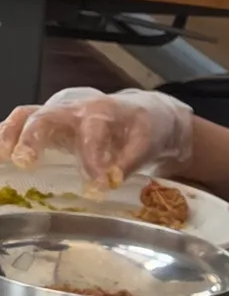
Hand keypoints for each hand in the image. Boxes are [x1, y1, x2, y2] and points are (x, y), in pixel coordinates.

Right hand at [0, 87, 193, 188]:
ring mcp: (57, 112)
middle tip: (25, 161)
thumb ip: (130, 161)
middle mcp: (75, 108)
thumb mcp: (147, 142)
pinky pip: (19, 123)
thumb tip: (113, 179)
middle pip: (48, 117)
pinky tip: (0, 154)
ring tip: (2, 157)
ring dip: (11, 135)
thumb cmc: (142, 129)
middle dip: (33, 138)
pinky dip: (6, 136)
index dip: (92, 160)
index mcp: (103, 113)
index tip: (95, 187)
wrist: (138, 111)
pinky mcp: (46, 120)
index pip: (92, 134)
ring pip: (27, 115)